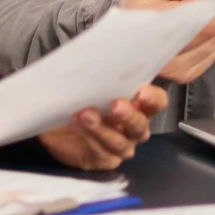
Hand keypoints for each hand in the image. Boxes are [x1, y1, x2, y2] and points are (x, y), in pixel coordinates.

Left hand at [38, 85, 168, 170]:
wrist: (57, 121)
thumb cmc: (81, 98)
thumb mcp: (93, 80)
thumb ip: (108, 72)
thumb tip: (113, 55)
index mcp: (138, 105)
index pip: (157, 102)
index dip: (153, 99)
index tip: (142, 91)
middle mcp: (133, 127)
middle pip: (141, 126)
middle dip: (129, 116)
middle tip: (116, 105)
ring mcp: (120, 145)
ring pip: (120, 142)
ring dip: (102, 128)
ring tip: (86, 114)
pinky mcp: (104, 159)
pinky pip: (102, 153)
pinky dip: (89, 138)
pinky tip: (78, 123)